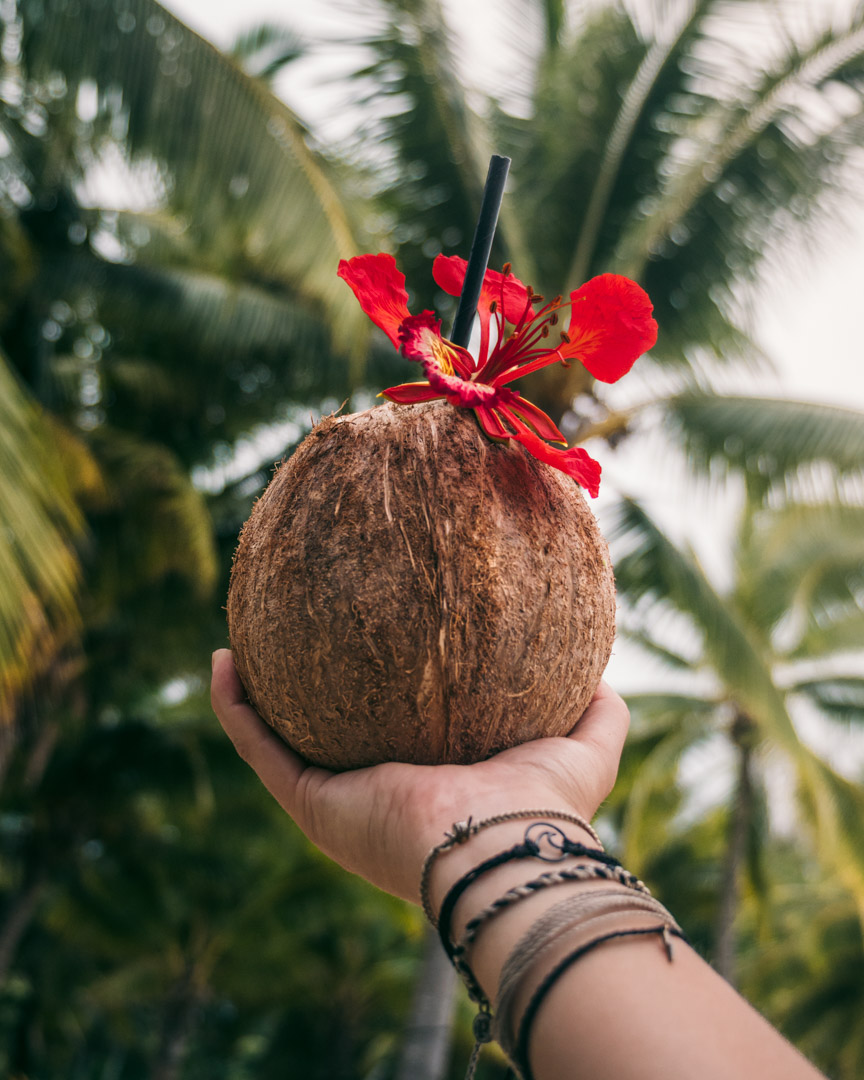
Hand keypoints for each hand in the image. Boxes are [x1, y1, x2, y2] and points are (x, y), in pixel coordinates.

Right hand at [210, 649, 629, 904]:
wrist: (504, 850)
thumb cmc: (545, 809)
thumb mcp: (584, 750)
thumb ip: (600, 714)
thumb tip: (604, 674)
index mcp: (430, 793)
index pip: (393, 739)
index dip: (377, 700)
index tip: (368, 653)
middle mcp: (375, 801)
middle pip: (328, 740)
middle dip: (307, 697)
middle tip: (295, 640)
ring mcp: (338, 805)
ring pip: (280, 744)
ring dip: (253, 699)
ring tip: (238, 644)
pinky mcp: (313, 804)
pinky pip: (260, 747)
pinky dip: (234, 708)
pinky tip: (223, 659)